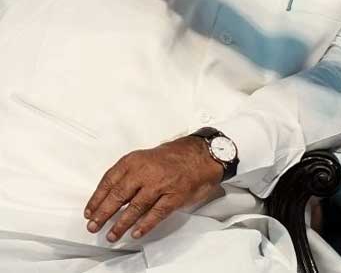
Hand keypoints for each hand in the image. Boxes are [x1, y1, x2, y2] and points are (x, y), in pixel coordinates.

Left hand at [84, 136, 223, 241]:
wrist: (202, 154)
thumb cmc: (174, 157)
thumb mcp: (145, 158)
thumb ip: (129, 174)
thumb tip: (112, 196)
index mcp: (134, 160)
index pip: (109, 181)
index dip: (96, 199)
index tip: (89, 211)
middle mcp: (145, 171)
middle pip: (118, 196)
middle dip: (103, 214)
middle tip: (94, 226)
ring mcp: (160, 184)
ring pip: (135, 207)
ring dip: (121, 224)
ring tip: (112, 234)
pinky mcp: (175, 195)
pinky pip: (156, 213)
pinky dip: (145, 225)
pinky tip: (136, 232)